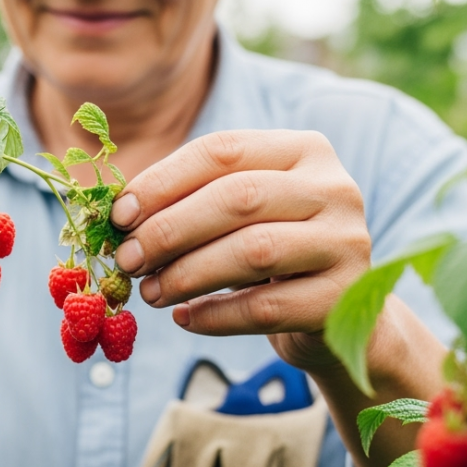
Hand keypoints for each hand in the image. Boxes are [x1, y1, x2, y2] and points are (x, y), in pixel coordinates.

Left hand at [109, 129, 369, 372]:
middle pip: (238, 198)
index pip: (223, 151)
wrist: (335, 313)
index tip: (120, 216)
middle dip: (170, 230)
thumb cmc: (272, 252)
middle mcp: (335, 188)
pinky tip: (185, 317)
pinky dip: (214, 314)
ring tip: (150, 292)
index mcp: (304, 150)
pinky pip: (264, 308)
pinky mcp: (341, 299)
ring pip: (253, 252)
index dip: (163, 182)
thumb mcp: (241, 213)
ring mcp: (346, 243)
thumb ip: (192, 200)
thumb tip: (120, 215)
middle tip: (128, 260)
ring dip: (186, 274)